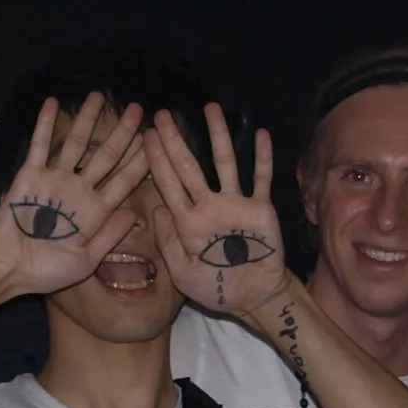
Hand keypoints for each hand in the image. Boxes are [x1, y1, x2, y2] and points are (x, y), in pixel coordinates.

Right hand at [0, 94, 149, 300]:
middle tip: (138, 109)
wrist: (6, 269)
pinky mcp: (30, 175)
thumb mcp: (85, 260)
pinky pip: (40, 145)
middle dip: (123, 133)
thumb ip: (110, 236)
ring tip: (99, 96)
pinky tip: (54, 103)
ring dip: (88, 120)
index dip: (140, 161)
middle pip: (106, 156)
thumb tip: (136, 214)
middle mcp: (79, 191)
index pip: (124, 181)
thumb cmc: (46, 271)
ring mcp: (55, 180)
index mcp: (96, 212)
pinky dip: (46, 124)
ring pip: (76, 144)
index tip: (155, 141)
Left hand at [142, 107, 285, 320]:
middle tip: (163, 114)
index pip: (167, 183)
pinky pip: (261, 179)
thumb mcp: (182, 273)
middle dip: (175, 140)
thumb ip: (168, 243)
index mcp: (187, 221)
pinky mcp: (260, 209)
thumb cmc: (215, 289)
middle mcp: (208, 205)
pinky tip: (260, 134)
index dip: (156, 160)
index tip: (145, 135)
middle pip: (189, 166)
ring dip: (218, 136)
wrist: (253, 298)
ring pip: (225, 163)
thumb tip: (157, 209)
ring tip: (211, 109)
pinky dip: (262, 158)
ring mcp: (235, 204)